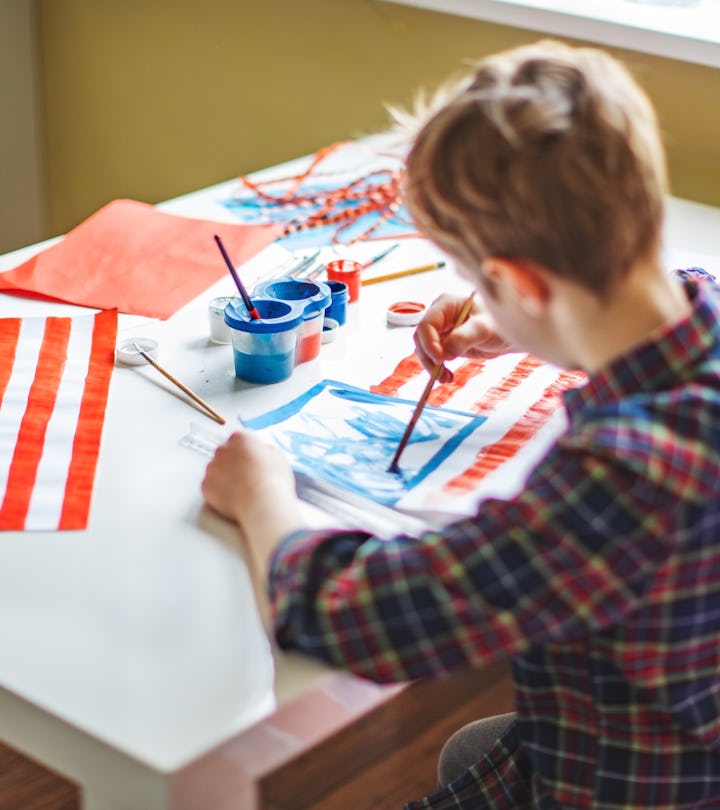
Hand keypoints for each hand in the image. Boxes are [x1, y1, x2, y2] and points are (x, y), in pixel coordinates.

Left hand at [201, 432, 307, 563]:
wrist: (262, 503)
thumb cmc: (272, 480)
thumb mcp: (277, 457)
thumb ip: (265, 450)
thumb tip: (260, 453)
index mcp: (240, 438)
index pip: (240, 439)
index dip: (248, 451)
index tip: (252, 459)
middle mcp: (222, 449)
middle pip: (226, 453)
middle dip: (234, 462)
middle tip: (247, 475)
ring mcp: (212, 468)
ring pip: (217, 469)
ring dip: (225, 476)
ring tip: (241, 489)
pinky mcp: (206, 486)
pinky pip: (211, 486)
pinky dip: (219, 491)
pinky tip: (233, 497)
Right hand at [414, 293, 510, 381]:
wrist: (506, 335)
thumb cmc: (499, 324)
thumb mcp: (485, 328)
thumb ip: (466, 336)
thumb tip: (446, 350)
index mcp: (445, 304)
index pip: (426, 324)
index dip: (429, 343)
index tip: (440, 360)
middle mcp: (439, 315)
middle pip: (421, 338)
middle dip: (429, 357)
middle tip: (440, 372)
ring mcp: (440, 330)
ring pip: (425, 350)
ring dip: (432, 366)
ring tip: (446, 378)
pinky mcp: (444, 343)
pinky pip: (433, 357)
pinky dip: (438, 369)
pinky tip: (448, 377)